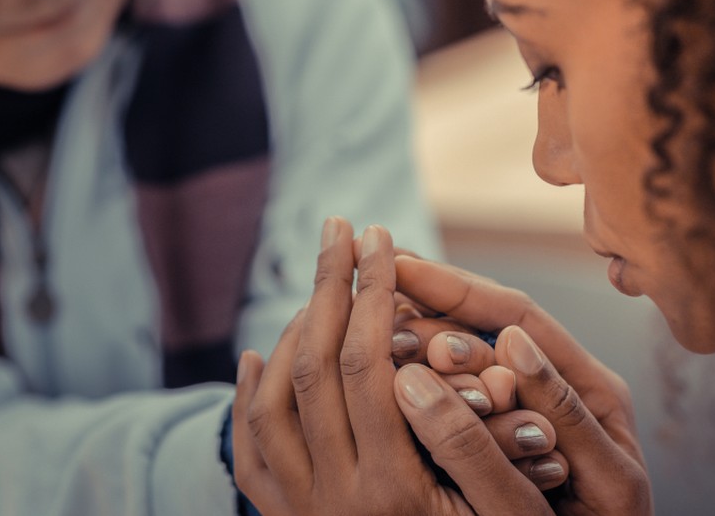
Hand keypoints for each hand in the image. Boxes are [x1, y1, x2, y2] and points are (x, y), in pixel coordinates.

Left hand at [232, 219, 567, 514]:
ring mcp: (298, 514)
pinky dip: (247, 396)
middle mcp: (332, 501)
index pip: (368, 365)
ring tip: (318, 278)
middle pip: (313, 366)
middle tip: (342, 227)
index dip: (372, 294)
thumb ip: (467, 445)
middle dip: (328, 286)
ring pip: (272, 399)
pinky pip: (250, 451)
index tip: (384, 242)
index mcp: (393, 493)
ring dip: (291, 328)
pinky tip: (258, 355)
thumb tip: (425, 371)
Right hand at [393, 256, 652, 515]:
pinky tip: (385, 377)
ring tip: (377, 338)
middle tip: (378, 311)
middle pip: (484, 333)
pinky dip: (425, 389)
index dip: (458, 286)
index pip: (517, 314)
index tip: (400, 265)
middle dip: (431, 317)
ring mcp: (528, 416)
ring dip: (421, 350)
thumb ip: (565, 412)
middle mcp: (558, 388)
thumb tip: (512, 341)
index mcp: (592, 384)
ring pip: (465, 369)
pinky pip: (458, 408)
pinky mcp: (504, 443)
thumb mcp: (605, 477)